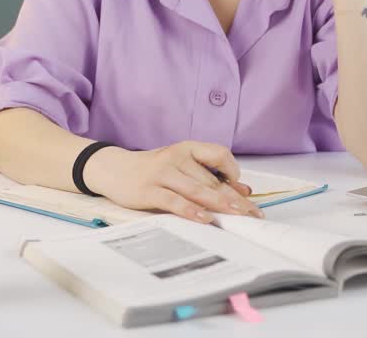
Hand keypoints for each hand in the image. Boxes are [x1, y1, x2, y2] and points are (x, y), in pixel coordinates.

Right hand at [83, 141, 262, 222]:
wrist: (113, 169)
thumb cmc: (152, 170)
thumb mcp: (181, 166)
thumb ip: (208, 175)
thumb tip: (242, 190)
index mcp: (186, 148)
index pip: (218, 154)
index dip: (234, 171)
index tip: (244, 190)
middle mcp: (176, 157)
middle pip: (211, 179)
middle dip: (234, 198)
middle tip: (253, 214)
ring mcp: (162, 173)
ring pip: (197, 189)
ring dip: (220, 204)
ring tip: (237, 216)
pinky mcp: (149, 190)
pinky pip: (175, 201)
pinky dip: (192, 211)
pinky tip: (205, 219)